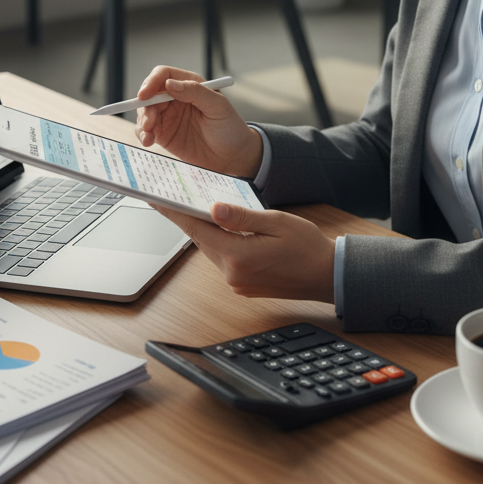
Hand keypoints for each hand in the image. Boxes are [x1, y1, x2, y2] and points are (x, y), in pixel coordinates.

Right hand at [135, 65, 261, 176]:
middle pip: (150, 94)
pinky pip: (146, 130)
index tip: (144, 95)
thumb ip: (195, 92)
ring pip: (145, 112)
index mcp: (190, 84)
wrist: (232, 156)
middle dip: (145, 107)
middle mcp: (176, 97)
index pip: (163, 75)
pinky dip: (143, 134)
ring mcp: (168, 116)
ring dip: (142, 122)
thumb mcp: (218, 106)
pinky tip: (148, 141)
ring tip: (149, 136)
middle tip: (149, 123)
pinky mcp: (164, 133)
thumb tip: (170, 84)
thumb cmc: (229, 127)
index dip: (151, 82)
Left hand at [155, 202, 335, 302]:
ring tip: (200, 209)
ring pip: (212, 250)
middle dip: (190, 219)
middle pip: (202, 240)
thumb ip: (242, 217)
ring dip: (207, 231)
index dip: (174, 213)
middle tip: (175, 197)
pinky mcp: (243, 286)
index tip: (155, 200)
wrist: (327, 276)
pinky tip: (224, 229)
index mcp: (239, 256)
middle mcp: (233, 274)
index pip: (197, 230)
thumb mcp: (276, 222)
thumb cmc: (306, 246)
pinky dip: (220, 243)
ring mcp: (237, 283)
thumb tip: (213, 209)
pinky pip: (224, 260)